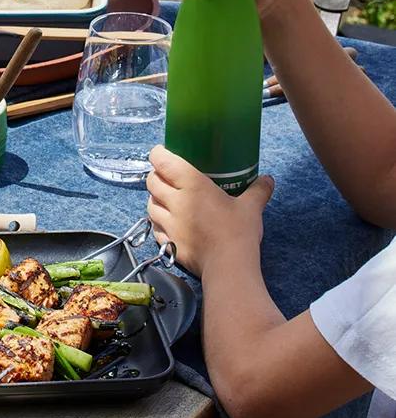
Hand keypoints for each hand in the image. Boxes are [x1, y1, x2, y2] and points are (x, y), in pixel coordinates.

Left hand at [146, 145, 273, 275]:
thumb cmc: (238, 231)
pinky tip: (166, 223)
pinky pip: (154, 227)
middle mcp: (174, 201)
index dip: (158, 155)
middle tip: (165, 176)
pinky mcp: (167, 241)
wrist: (228, 266)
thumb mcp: (251, 207)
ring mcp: (168, 223)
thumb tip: (268, 179)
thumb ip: (258, 190)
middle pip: (152, 182)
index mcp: (192, 185)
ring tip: (164, 198)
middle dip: (155, 176)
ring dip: (154, 199)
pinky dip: (157, 222)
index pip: (163, 162)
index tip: (161, 152)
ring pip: (149, 204)